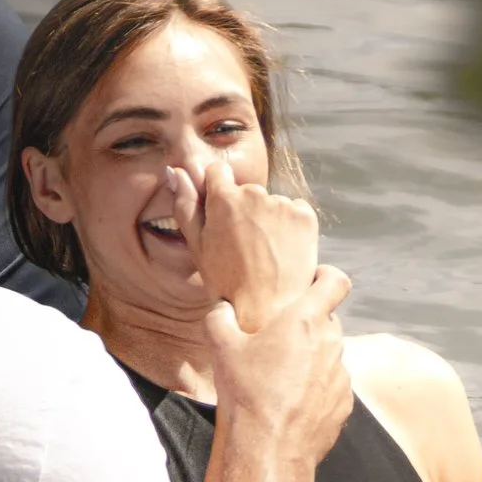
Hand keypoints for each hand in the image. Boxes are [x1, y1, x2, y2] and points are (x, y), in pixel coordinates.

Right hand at [180, 168, 319, 330]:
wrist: (266, 310)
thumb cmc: (226, 282)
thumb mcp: (197, 246)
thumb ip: (185, 204)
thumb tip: (175, 171)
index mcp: (223, 198)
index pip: (217, 172)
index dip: (217, 192)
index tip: (222, 215)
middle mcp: (254, 193)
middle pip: (247, 190)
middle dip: (245, 210)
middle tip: (244, 247)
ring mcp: (282, 204)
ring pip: (271, 203)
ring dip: (268, 220)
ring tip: (264, 253)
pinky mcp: (305, 216)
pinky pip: (295, 210)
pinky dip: (290, 226)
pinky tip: (282, 251)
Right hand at [207, 262, 352, 464]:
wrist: (268, 449)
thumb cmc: (246, 394)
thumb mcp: (221, 349)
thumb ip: (220, 318)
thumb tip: (220, 308)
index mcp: (305, 320)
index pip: (336, 282)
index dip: (327, 276)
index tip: (314, 281)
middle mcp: (331, 343)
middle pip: (328, 321)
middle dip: (309, 325)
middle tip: (281, 338)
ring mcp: (341, 375)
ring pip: (330, 354)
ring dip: (312, 358)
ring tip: (283, 376)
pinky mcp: (344, 403)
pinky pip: (332, 385)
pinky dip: (317, 388)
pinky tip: (293, 402)